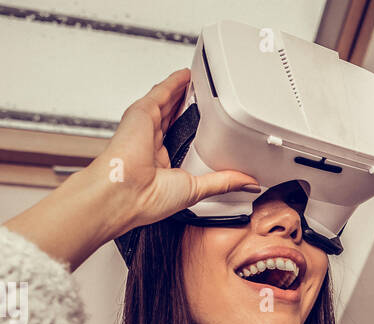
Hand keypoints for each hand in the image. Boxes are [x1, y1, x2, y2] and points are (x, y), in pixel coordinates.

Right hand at [6, 70, 259, 269]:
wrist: (125, 192)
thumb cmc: (148, 199)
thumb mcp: (197, 189)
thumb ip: (223, 182)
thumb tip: (248, 182)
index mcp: (160, 163)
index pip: (179, 140)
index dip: (192, 130)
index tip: (207, 124)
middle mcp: (151, 144)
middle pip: (172, 117)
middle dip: (187, 106)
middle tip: (205, 96)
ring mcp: (145, 127)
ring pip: (166, 102)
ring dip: (181, 91)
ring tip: (198, 81)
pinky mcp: (141, 113)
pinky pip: (160, 92)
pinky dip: (173, 83)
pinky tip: (185, 75)